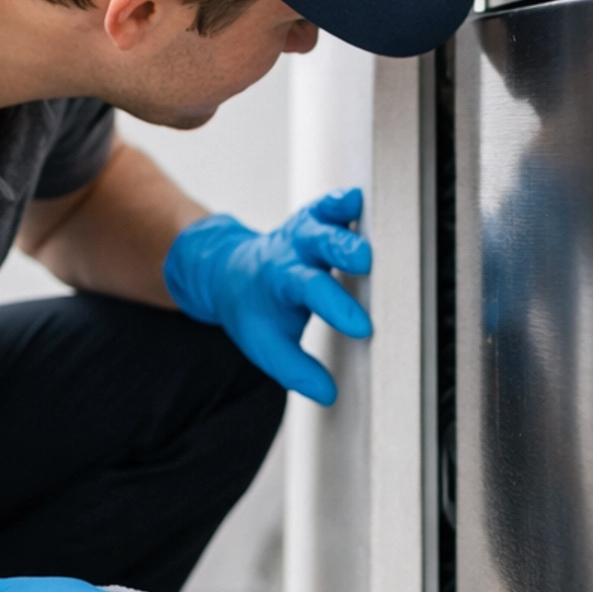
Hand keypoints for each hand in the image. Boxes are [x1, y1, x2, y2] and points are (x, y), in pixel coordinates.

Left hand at [163, 188, 372, 404]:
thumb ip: (296, 370)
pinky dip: (342, 200)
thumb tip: (327, 393)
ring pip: (322, 218)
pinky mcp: (315, 219)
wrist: (228, 271)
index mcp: (280, 281)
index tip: (362, 326)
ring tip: (364, 213)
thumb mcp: (266, 346)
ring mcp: (303, 231)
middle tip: (364, 260)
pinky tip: (356, 197)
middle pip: (317, 244)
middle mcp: (292, 251)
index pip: (310, 291)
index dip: (336, 308)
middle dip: (341, 249)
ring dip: (343, 218)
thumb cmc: (254, 310)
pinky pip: (327, 205)